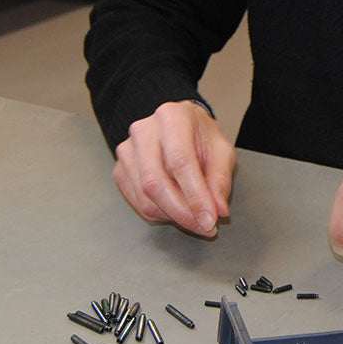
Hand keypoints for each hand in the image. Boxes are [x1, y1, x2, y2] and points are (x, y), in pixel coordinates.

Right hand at [113, 100, 235, 235]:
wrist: (178, 126)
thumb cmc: (200, 137)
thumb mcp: (222, 151)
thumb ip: (220, 180)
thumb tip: (218, 211)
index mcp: (172, 117)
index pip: (180, 161)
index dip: (195, 196)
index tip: (209, 220)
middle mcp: (144, 130)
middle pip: (155, 182)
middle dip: (182, 213)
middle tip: (204, 226)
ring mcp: (128, 149)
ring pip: (145, 197)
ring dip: (172, 215)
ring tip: (193, 215)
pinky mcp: (120, 168)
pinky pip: (137, 202)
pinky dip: (159, 213)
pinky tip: (175, 207)